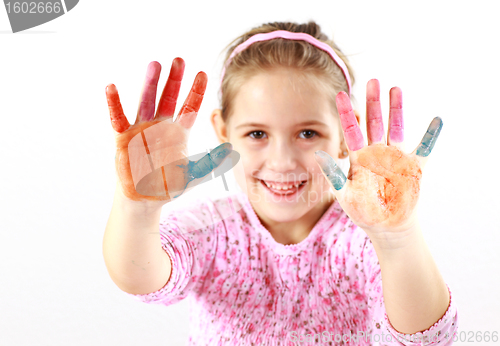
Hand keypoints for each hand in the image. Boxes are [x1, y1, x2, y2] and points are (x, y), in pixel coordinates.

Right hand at [106, 58, 231, 202]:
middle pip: (168, 97)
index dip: (196, 91)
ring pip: (146, 101)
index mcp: (178, 132)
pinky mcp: (123, 137)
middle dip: (174, 79)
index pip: (189, 107)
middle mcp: (160, 125)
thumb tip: (231, 151)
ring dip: (150, 84)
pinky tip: (111, 88)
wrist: (143, 199)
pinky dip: (114, 103)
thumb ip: (210, 164)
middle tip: (179, 60)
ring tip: (154, 65)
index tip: (202, 73)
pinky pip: (118, 117)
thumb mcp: (192, 176)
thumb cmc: (167, 185)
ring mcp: (141, 129)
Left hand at [315, 79, 442, 235]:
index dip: (346, 114)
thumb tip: (318, 155)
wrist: (386, 226)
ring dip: (396, 110)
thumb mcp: (344, 194)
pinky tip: (436, 120)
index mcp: (359, 158)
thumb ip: (333, 175)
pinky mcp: (413, 167)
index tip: (340, 94)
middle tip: (373, 81)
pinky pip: (423, 149)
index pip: (351, 130)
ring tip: (396, 89)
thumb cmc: (363, 210)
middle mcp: (377, 153)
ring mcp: (396, 158)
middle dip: (373, 103)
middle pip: (374, 123)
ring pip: (396, 129)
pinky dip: (430, 136)